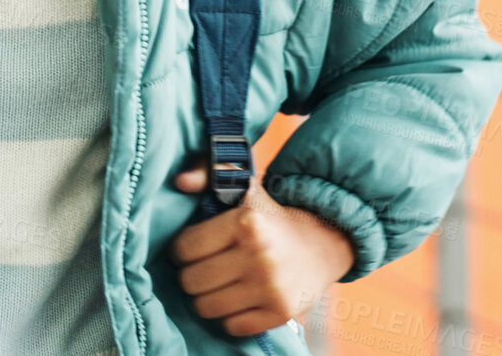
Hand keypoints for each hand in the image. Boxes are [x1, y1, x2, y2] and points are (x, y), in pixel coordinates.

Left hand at [168, 156, 354, 335]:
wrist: (321, 244)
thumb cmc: (270, 217)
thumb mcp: (244, 188)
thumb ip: (209, 174)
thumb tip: (180, 181)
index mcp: (247, 222)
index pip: (184, 248)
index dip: (183, 249)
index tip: (194, 248)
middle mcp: (260, 255)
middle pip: (191, 281)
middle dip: (193, 275)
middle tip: (206, 267)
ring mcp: (271, 288)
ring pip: (207, 307)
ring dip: (208, 298)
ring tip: (220, 284)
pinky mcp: (280, 313)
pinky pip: (232, 326)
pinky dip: (230, 317)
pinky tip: (239, 299)